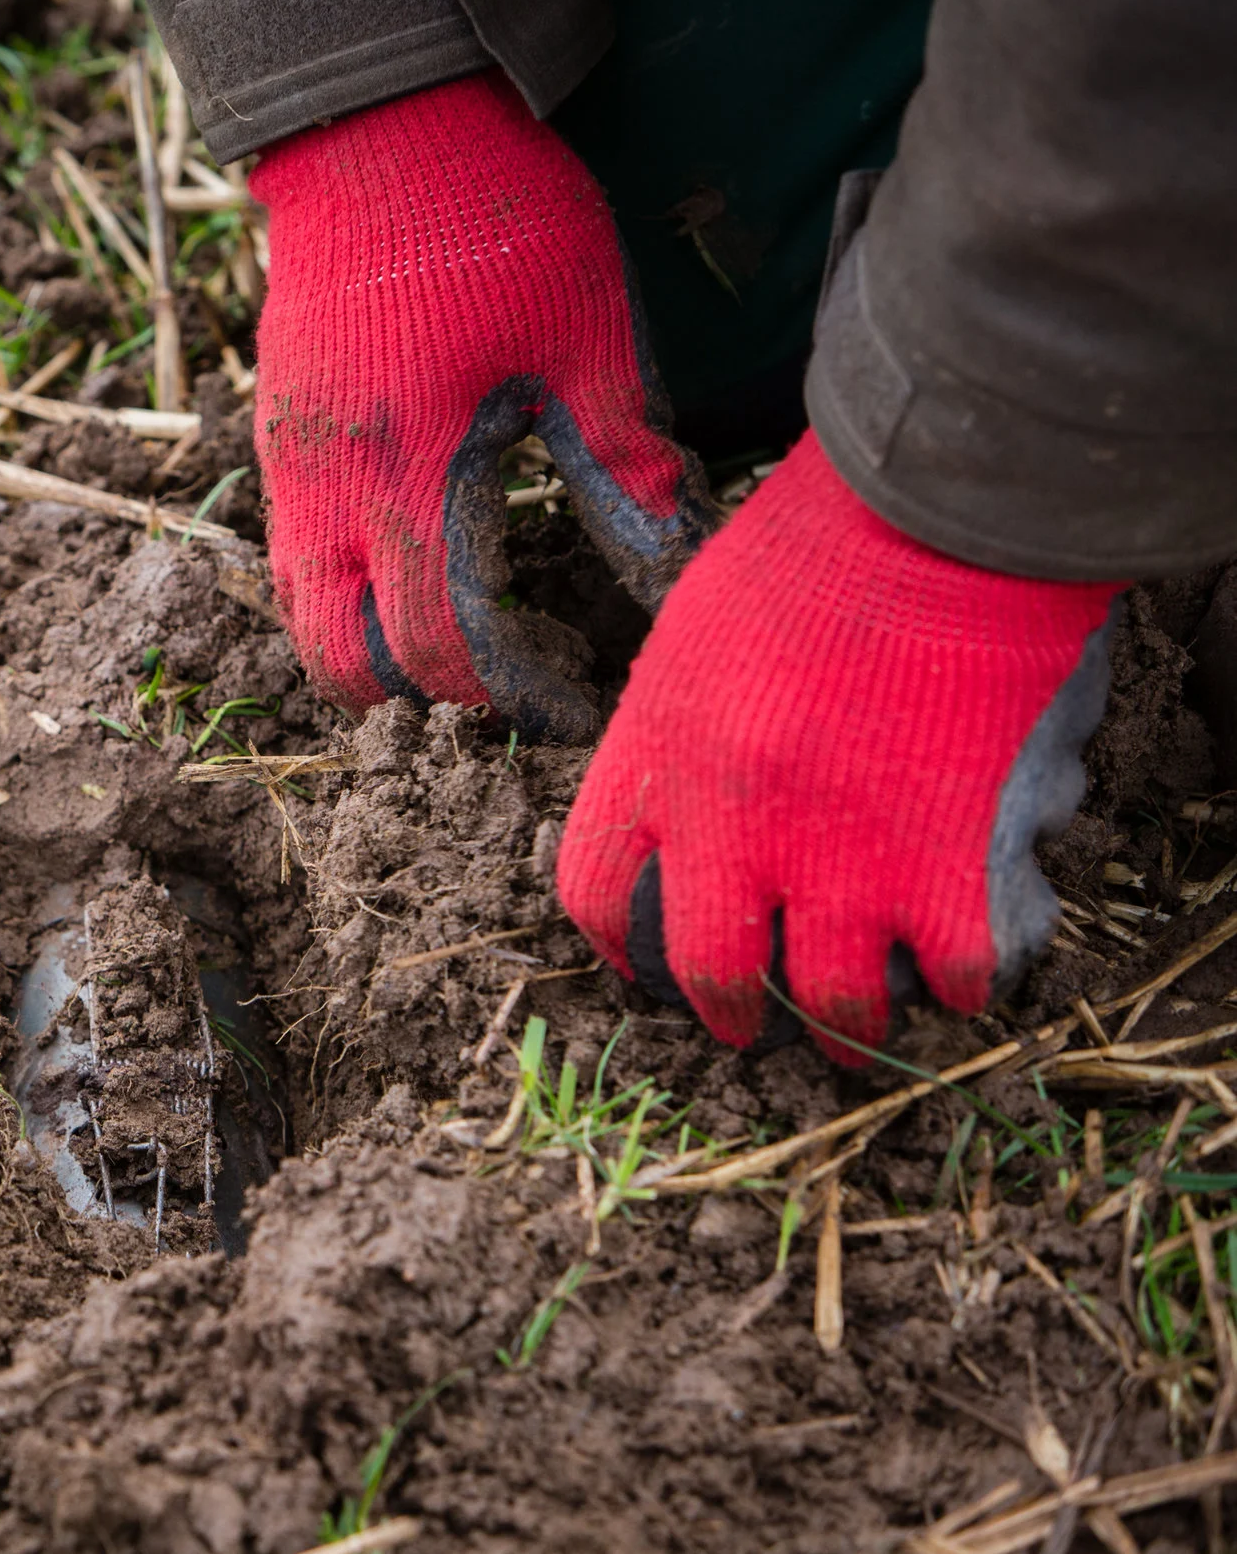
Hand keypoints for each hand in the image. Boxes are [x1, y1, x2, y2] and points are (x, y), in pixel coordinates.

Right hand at [252, 69, 708, 739]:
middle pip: (345, 662)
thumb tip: (676, 568)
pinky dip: (340, 594)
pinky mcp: (277, 437)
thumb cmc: (495, 222)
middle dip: (424, 697)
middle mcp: (331, 486)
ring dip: (370, 651)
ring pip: (301, 618)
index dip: (515, 693)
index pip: (446, 642)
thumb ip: (625, 468)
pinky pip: (288, 558)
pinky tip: (412, 558)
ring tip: (455, 632)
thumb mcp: (590, 341)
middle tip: (507, 678)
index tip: (576, 696)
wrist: (380, 129)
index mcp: (417, 468)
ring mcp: (289, 465)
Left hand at [555, 432, 1122, 1058]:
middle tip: (755, 1032)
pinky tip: (962, 975)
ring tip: (861, 1037)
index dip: (614, 942)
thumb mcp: (693, 635)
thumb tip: (683, 794)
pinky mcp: (949, 864)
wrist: (936, 515)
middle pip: (707, 970)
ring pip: (834, 999)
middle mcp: (731, 826)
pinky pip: (954, 971)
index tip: (640, 963)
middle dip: (732, 1016)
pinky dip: (961, 986)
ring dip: (848, 1031)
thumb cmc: (813, 546)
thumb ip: (676, 728)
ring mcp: (841, 855)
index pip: (592, 887)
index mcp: (655, 760)